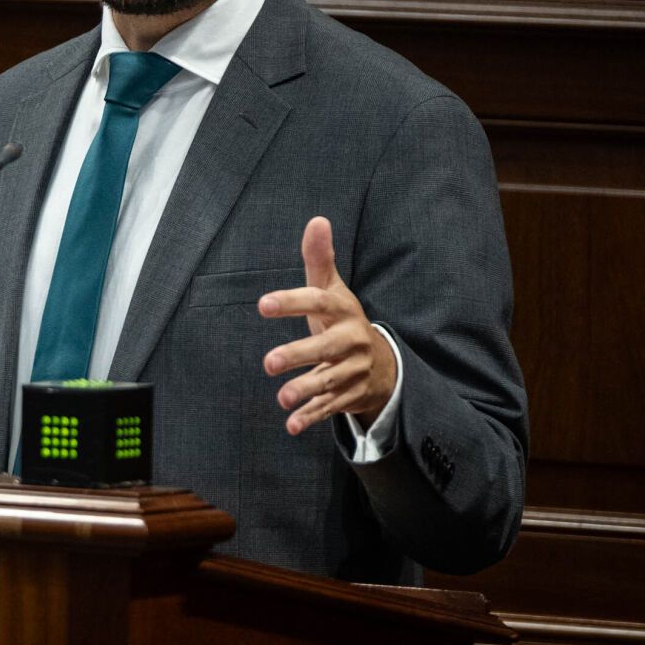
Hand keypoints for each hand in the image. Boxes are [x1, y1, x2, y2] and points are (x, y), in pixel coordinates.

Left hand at [257, 217, 397, 433]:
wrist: (381, 364)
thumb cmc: (343, 319)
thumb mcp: (333, 290)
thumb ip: (320, 259)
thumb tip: (317, 219)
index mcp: (344, 311)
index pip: (318, 303)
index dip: (293, 302)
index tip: (262, 304)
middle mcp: (351, 342)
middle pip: (326, 349)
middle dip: (299, 356)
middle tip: (268, 362)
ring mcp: (351, 371)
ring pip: (328, 382)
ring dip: (305, 390)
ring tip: (281, 399)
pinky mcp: (348, 396)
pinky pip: (330, 408)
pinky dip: (311, 417)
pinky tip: (292, 425)